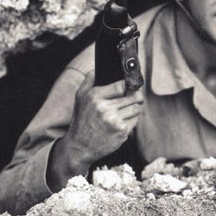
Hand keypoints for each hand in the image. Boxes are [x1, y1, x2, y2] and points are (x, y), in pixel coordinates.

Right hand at [49, 74, 143, 188]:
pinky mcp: (122, 132)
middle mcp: (105, 109)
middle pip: (133, 96)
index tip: (130, 85)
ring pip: (136, 108)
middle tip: (135, 95)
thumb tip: (97, 68)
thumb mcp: (80, 97)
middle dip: (135, 96)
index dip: (128, 85)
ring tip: (128, 108)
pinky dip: (132, 119)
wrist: (79, 147)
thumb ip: (89, 80)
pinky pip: (135, 120)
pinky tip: (124, 119)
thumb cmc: (81, 120)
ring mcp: (115, 122)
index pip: (121, 85)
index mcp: (95, 97)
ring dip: (135, 107)